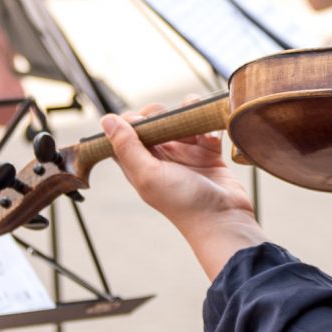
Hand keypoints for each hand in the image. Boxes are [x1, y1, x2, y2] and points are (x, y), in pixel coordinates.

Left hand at [101, 104, 263, 277]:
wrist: (224, 218)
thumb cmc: (183, 203)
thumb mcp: (148, 175)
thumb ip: (127, 147)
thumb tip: (107, 119)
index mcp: (140, 164)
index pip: (124, 134)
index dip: (129, 121)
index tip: (141, 121)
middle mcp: (160, 157)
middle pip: (153, 120)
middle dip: (161, 114)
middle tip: (170, 124)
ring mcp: (185, 153)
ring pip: (180, 118)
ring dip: (188, 115)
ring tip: (195, 128)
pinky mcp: (208, 151)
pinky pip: (205, 127)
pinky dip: (208, 127)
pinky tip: (211, 139)